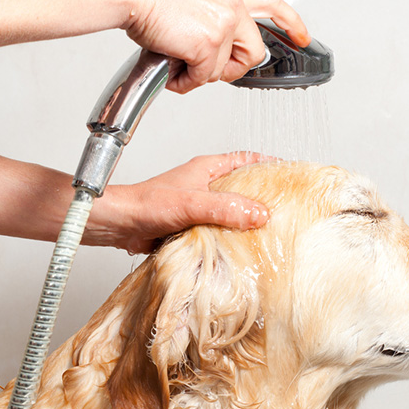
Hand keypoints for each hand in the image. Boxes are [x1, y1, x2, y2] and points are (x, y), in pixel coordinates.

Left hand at [88, 152, 269, 253]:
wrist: (121, 226)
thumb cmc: (147, 205)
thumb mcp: (191, 203)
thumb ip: (225, 207)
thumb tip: (259, 214)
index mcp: (208, 169)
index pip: (246, 160)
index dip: (268, 165)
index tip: (287, 175)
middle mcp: (205, 186)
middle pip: (242, 187)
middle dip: (262, 197)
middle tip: (283, 209)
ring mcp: (199, 206)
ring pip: (231, 211)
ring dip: (246, 220)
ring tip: (267, 232)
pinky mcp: (193, 225)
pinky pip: (219, 229)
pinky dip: (230, 236)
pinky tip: (240, 248)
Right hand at [122, 0, 310, 93]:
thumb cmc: (155, 1)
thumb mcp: (197, 4)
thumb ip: (218, 23)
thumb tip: (222, 55)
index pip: (272, 5)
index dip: (291, 23)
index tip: (302, 37)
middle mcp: (232, 6)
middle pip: (254, 53)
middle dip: (233, 69)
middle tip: (209, 68)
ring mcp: (223, 25)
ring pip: (224, 70)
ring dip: (201, 74)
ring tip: (179, 61)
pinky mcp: (208, 44)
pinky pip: (203, 78)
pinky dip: (185, 81)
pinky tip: (173, 69)